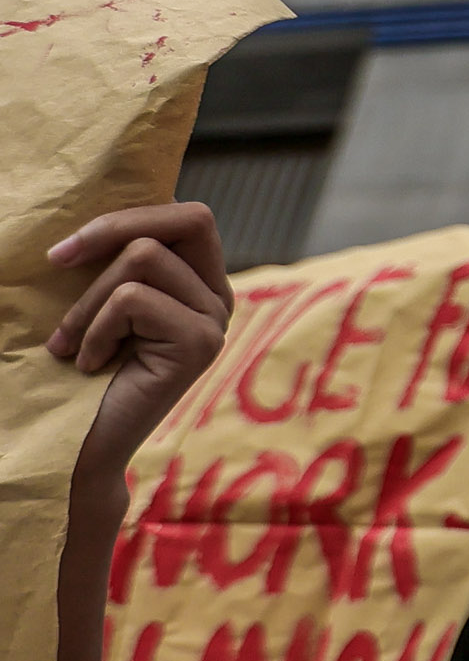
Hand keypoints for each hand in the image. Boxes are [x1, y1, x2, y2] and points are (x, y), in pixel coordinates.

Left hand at [46, 204, 231, 486]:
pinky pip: (133, 300)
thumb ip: (118, 263)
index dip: (128, 215)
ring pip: (143, 258)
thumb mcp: (99, 304)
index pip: (189, 216)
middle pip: (189, 218)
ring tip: (72, 344)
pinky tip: (92, 364)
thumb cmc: (77, 373)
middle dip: (114, 229)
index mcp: (200, 284)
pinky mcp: (201, 343)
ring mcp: (216, 321)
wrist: (78, 445)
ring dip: (87, 302)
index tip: (64, 251)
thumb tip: (99, 218)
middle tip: (58, 262)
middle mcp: (219, 298)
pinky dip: (96, 329)